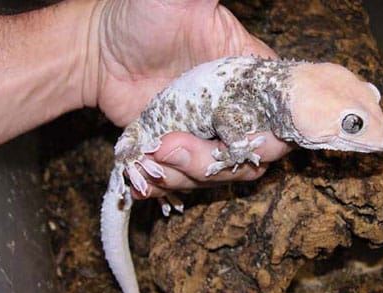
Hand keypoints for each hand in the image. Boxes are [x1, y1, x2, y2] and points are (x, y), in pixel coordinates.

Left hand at [92, 0, 289, 197]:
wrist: (99, 52)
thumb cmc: (137, 19)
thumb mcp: (176, 0)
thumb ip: (203, 0)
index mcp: (246, 76)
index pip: (283, 111)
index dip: (275, 130)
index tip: (244, 134)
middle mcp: (233, 110)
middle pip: (255, 153)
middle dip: (222, 161)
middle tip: (177, 144)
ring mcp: (206, 135)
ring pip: (221, 173)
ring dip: (188, 173)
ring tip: (156, 153)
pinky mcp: (179, 151)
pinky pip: (187, 180)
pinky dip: (168, 185)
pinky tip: (147, 179)